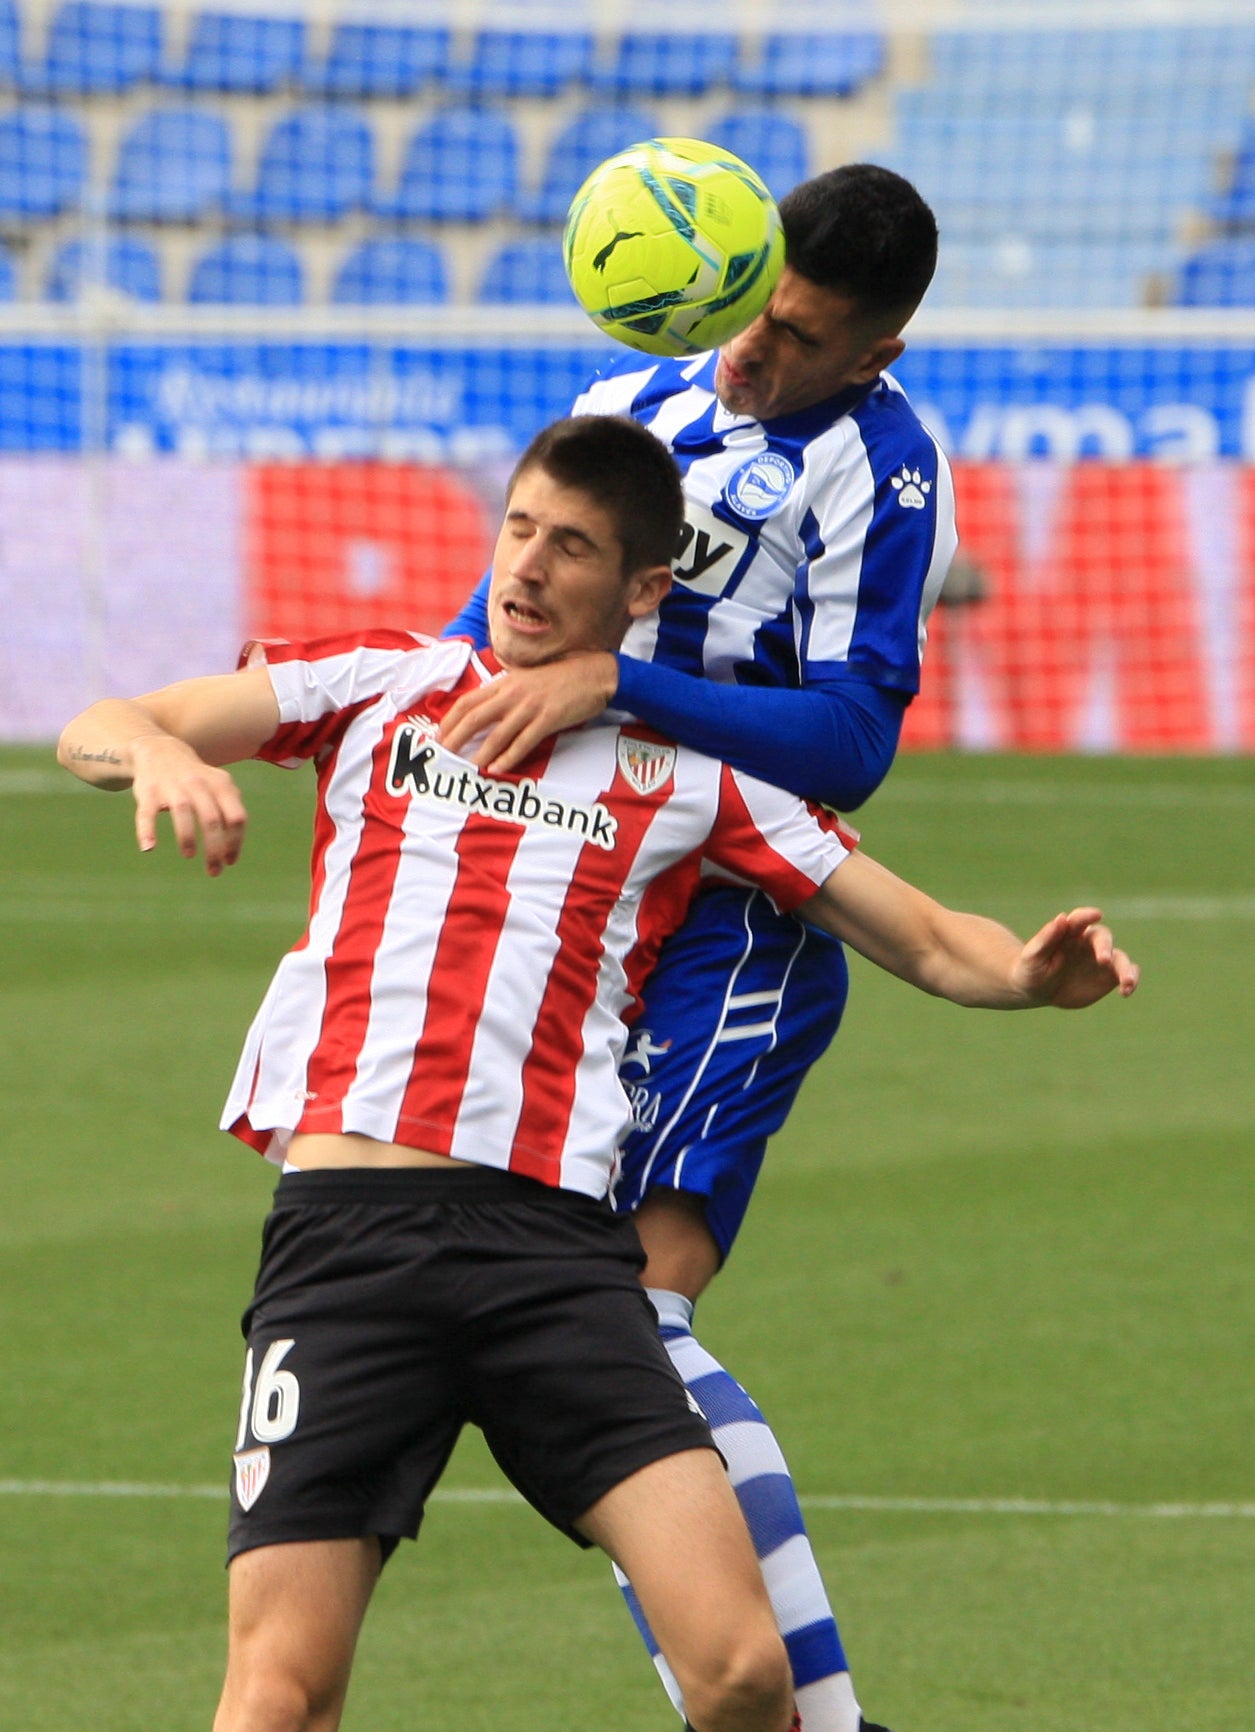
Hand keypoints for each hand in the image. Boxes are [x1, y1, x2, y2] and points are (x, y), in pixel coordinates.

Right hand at [130, 734, 247, 875]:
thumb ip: (231, 811)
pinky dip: (147, 830)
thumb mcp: (220, 786)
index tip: (229, 862)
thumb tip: (232, 853)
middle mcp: (198, 783)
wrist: (159, 750)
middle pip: (212, 819)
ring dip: (187, 837)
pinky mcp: (148, 792)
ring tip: (189, 855)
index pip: (236, 817)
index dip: (235, 842)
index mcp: (221, 784)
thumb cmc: (196, 778)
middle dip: (215, 848)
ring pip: (183, 812)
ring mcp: (172, 786)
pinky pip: (147, 813)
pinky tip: (148, 848)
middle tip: (214, 871)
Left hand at [437, 652, 618, 773]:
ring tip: (466, 767)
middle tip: (443, 754)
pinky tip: (497, 768)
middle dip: (455, 737)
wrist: (595, 673)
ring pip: (497, 734)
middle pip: (474, 717)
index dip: (450, 720)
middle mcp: (513, 693)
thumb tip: (486, 707)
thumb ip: (506, 690)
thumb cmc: (561, 677)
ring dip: (480, 753)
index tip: (439, 736)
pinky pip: (524, 742)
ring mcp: (531, 706)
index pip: (468, 701)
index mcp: (505, 682)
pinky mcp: (548, 719)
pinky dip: (508, 757)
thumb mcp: (527, 678)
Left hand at [1012, 907, 1139, 1007]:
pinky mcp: (1109, 976)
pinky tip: (1126, 991)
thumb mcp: (1033, 956)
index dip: (1087, 916)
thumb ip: (1046, 938)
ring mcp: (1102, 959)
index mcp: (1069, 932)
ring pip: (1120, 958)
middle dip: (1105, 946)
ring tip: (1127, 982)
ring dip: (1126, 969)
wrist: (1038, 990)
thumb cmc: (1032, 968)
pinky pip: (1127, 974)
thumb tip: (1061, 918)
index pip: (1080, 919)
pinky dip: (1131, 980)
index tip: (1096, 914)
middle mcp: (1089, 943)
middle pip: (1103, 938)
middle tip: (1103, 959)